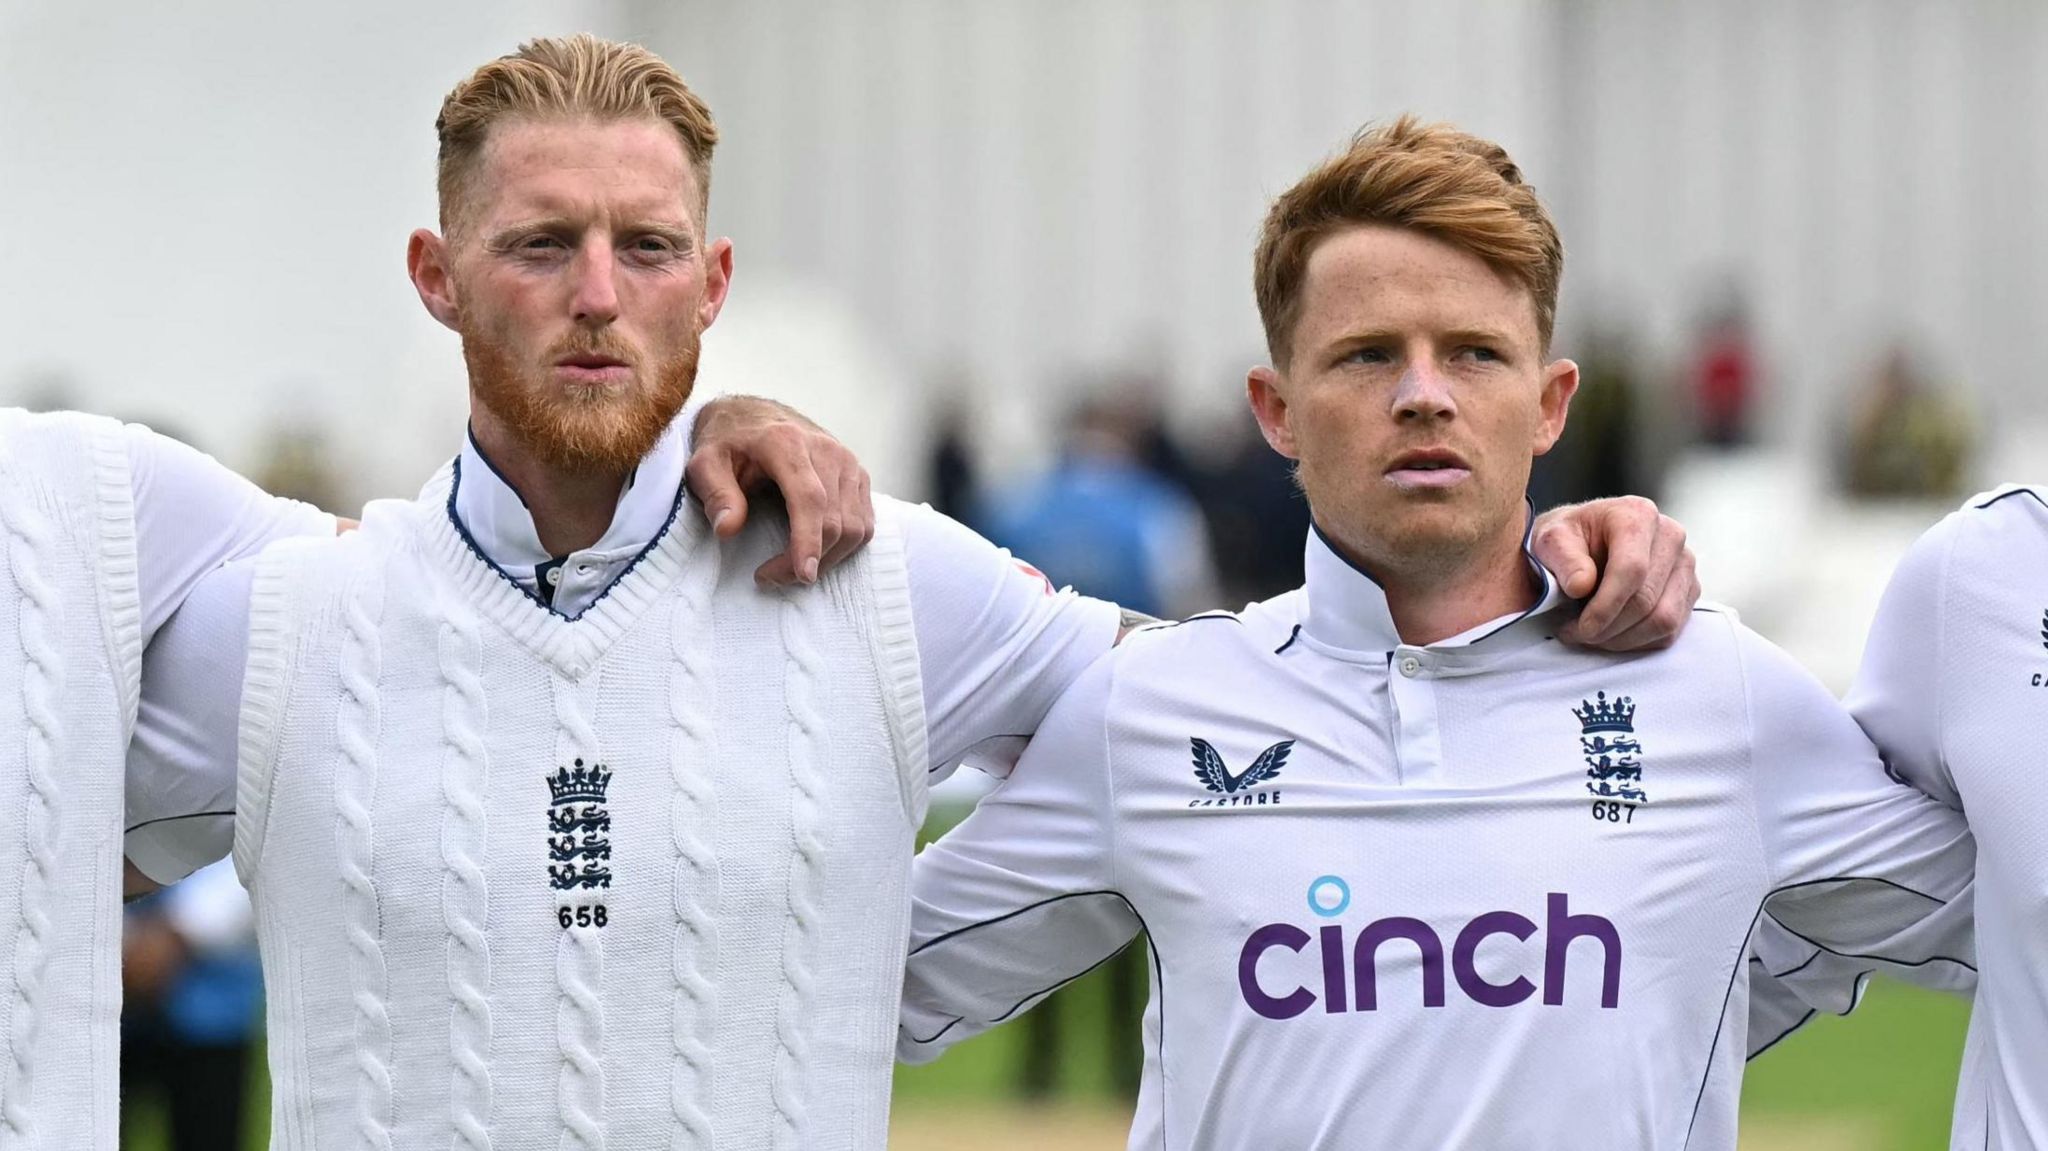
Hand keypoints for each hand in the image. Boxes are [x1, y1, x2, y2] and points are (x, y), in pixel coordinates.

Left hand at [686, 395, 875, 585]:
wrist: (752, 415)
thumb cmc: (727, 443)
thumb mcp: (705, 463)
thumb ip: (716, 493)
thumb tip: (728, 529)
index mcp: (787, 443)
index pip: (810, 498)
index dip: (808, 539)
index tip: (802, 573)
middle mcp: (826, 449)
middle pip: (835, 520)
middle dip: (809, 559)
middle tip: (771, 577)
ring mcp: (848, 462)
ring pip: (855, 526)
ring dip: (828, 558)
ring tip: (792, 568)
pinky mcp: (858, 474)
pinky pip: (864, 522)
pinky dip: (844, 546)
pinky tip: (816, 551)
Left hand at [1531, 496, 1698, 651]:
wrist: (1583, 542)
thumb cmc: (1567, 539)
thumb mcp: (1551, 540)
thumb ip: (1563, 559)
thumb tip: (1582, 585)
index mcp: (1637, 515)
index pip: (1631, 569)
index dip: (1606, 605)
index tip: (1581, 627)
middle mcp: (1670, 536)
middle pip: (1646, 599)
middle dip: (1609, 627)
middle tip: (1577, 635)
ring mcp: (1685, 564)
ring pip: (1664, 620)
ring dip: (1623, 639)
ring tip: (1590, 636)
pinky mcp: (1688, 590)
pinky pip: (1670, 631)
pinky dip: (1637, 642)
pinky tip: (1610, 634)